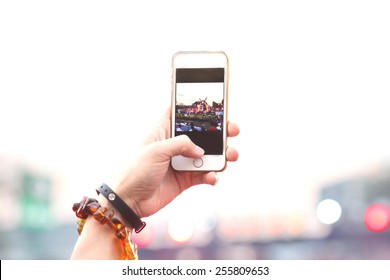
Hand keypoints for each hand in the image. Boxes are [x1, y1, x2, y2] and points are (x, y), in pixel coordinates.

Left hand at [114, 108, 239, 217]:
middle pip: (201, 134)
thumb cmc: (135, 170)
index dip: (194, 108)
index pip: (180, 114)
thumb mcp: (156, 150)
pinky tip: (212, 177)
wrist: (128, 201)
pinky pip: (204, 175)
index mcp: (163, 131)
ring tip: (231, 155)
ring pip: (207, 155)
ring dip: (221, 155)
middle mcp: (174, 145)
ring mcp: (181, 162)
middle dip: (218, 132)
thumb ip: (181, 144)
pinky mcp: (185, 179)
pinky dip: (211, 176)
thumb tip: (201, 149)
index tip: (213, 105)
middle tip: (233, 130)